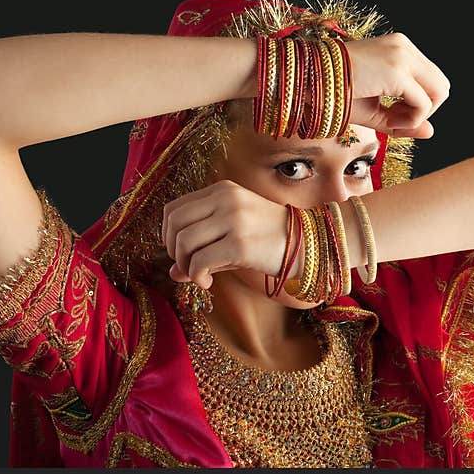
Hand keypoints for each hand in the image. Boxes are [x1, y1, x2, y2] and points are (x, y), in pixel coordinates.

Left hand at [161, 179, 289, 288]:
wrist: (307, 245)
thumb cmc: (267, 240)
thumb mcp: (231, 234)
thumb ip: (201, 247)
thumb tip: (172, 272)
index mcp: (222, 190)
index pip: (174, 209)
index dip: (167, 234)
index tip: (180, 252)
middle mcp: (226, 199)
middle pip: (174, 223)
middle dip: (172, 249)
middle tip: (186, 266)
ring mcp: (233, 220)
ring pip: (184, 242)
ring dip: (185, 265)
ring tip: (199, 275)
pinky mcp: (240, 244)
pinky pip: (200, 261)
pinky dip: (197, 276)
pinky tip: (208, 283)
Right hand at [344, 32, 450, 138]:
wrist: (307, 82)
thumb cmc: (334, 94)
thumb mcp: (375, 111)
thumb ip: (404, 120)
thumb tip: (431, 132)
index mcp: (399, 47)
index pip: (431, 79)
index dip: (420, 104)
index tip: (394, 115)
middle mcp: (404, 46)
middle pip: (442, 86)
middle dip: (426, 110)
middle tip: (398, 121)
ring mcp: (402, 56)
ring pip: (438, 93)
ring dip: (419, 115)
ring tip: (392, 121)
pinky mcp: (396, 72)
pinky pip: (422, 104)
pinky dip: (411, 120)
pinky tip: (389, 121)